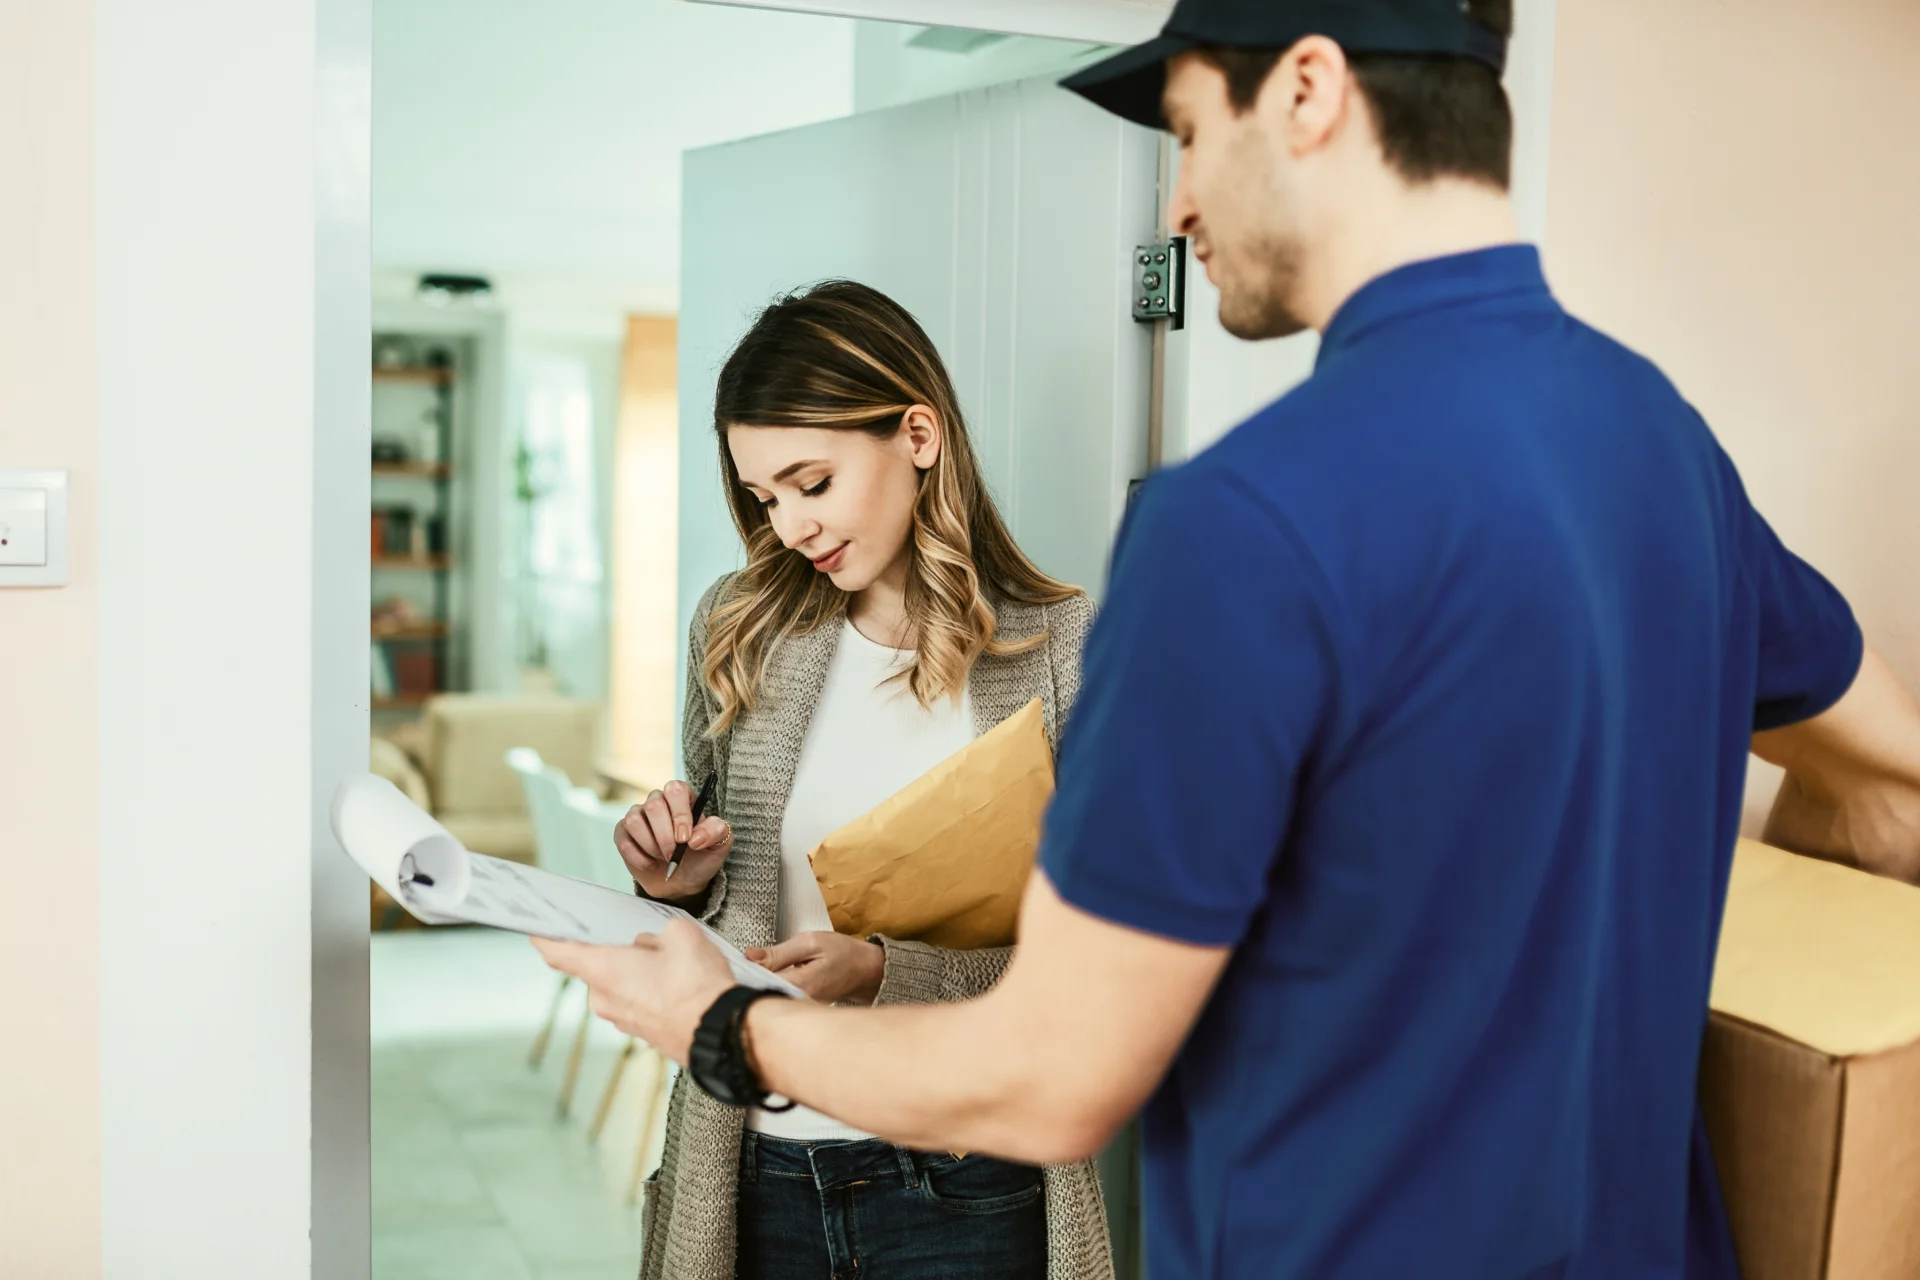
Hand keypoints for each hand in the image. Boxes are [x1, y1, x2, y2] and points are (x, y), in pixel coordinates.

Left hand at [531, 919, 734, 1065]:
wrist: (721, 1032)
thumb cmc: (697, 986)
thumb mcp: (681, 936)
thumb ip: (658, 934)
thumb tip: (652, 946)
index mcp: (604, 970)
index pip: (559, 952)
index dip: (545, 938)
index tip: (537, 931)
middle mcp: (604, 999)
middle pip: (599, 967)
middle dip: (620, 953)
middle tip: (648, 942)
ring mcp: (622, 1020)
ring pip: (622, 986)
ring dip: (639, 974)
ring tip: (675, 966)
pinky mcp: (642, 1033)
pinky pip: (638, 1004)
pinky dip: (653, 994)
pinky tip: (680, 986)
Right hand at [617, 778, 732, 901]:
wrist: (682, 882)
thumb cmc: (701, 857)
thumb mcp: (719, 845)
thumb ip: (716, 832)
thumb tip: (695, 837)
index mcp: (683, 798)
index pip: (676, 790)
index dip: (679, 814)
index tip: (685, 839)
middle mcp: (658, 801)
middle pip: (653, 805)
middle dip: (665, 836)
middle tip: (674, 855)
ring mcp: (638, 815)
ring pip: (634, 820)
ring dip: (650, 846)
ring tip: (663, 858)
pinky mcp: (623, 833)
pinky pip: (623, 839)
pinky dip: (638, 857)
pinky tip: (651, 865)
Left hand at [746, 932, 885, 1004]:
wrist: (865, 970)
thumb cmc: (842, 953)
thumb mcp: (810, 942)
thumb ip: (778, 952)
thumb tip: (749, 955)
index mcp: (801, 984)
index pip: (759, 983)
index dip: (744, 972)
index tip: (737, 962)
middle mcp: (799, 1002)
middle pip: (760, 994)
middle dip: (748, 980)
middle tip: (745, 964)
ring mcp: (800, 1008)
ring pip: (767, 997)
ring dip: (758, 983)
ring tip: (757, 970)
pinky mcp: (799, 1008)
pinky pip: (776, 999)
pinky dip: (769, 987)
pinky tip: (769, 979)